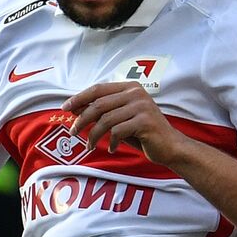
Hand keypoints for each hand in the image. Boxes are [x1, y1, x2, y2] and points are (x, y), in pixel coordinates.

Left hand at [63, 82, 189, 164]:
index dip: (79, 97)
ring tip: (91, 145)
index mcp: (130, 88)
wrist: (170, 146)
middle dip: (82, 119)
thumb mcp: (121, 119)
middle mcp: (136, 94)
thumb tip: (75, 108)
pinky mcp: (145, 122)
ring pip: (106, 120)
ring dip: (94, 135)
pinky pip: (118, 132)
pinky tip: (113, 148)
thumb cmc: (143, 133)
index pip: (98, 89)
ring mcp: (142, 107)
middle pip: (99, 104)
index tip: (66, 108)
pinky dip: (112, 142)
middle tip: (73, 131)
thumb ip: (103, 112)